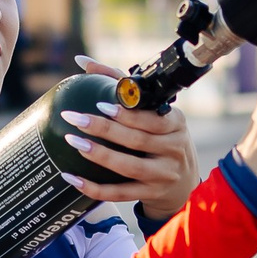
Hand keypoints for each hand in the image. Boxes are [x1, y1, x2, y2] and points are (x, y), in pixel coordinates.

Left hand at [60, 56, 198, 220]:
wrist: (183, 183)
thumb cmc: (163, 137)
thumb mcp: (154, 112)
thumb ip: (122, 84)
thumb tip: (82, 62)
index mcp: (176, 124)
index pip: (152, 119)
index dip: (127, 114)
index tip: (100, 105)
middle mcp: (173, 150)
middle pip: (137, 141)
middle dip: (104, 130)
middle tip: (74, 119)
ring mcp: (163, 176)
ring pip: (129, 167)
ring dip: (100, 155)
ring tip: (74, 143)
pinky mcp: (151, 194)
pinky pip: (120, 193)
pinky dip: (95, 188)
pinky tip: (73, 178)